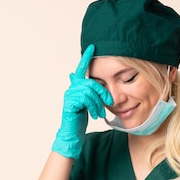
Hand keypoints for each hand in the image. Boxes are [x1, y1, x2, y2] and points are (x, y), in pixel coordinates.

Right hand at [51, 44, 112, 158]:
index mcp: (77, 86)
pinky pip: (86, 99)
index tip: (93, 47)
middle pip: (91, 83)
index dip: (86, 58)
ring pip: (90, 92)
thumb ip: (91, 92)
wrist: (73, 133)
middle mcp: (72, 88)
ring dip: (98, 104)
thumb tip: (92, 81)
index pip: (81, 69)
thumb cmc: (81, 118)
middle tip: (109, 102)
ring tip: (100, 113)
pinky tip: (94, 115)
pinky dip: (93, 108)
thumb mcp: (89, 103)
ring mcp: (70, 95)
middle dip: (103, 93)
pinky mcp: (70, 103)